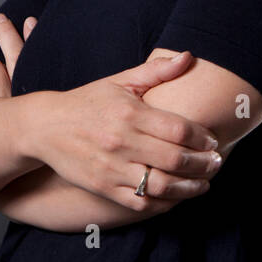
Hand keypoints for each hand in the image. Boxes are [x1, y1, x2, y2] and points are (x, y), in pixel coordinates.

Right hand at [30, 49, 224, 210]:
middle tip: (217, 163)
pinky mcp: (103, 187)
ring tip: (204, 183)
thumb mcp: (119, 81)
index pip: (177, 129)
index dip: (201, 137)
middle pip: (174, 158)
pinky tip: (177, 197)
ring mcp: (111, 167)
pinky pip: (140, 202)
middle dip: (203, 164)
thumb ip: (156, 71)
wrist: (44, 127)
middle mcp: (121, 141)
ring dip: (189, 187)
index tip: (213, 140)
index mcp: (129, 113)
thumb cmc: (87, 101)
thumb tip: (188, 57)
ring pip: (160, 185)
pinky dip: (164, 203)